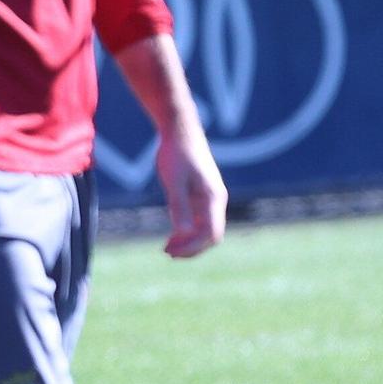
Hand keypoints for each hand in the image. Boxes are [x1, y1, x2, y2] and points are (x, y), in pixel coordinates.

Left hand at [155, 125, 226, 258]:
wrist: (180, 130)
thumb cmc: (176, 154)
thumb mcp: (174, 181)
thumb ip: (180, 206)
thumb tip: (183, 233)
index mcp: (213, 198)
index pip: (211, 234)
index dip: (193, 248)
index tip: (172, 252)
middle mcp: (216, 200)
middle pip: (210, 235)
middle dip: (191, 248)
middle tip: (167, 253)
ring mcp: (210, 198)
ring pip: (205, 229)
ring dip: (189, 241)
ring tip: (167, 248)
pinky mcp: (202, 194)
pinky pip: (199, 219)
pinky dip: (187, 230)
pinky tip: (172, 234)